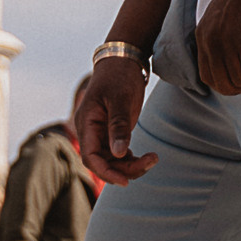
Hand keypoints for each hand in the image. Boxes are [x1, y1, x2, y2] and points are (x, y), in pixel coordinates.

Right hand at [77, 57, 154, 184]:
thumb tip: (118, 153)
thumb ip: (119, 126)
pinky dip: (132, 159)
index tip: (125, 180)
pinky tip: (147, 156)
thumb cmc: (119, 76)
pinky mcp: (113, 132)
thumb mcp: (121, 99)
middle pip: (103, 162)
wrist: (122, 60)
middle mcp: (92, 131)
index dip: (106, 172)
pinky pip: (119, 153)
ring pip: (112, 160)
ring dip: (130, 165)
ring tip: (153, 158)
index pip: (91, 156)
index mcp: (87, 123)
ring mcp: (102, 132)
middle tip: (150, 162)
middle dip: (124, 169)